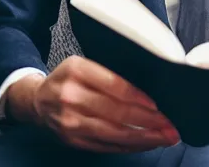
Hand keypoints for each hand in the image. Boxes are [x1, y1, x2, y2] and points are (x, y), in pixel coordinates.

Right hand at [31, 56, 179, 152]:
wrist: (38, 100)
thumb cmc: (68, 78)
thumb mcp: (83, 62)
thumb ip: (108, 72)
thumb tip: (144, 87)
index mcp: (77, 70)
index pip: (114, 85)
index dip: (138, 97)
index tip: (157, 105)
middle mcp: (72, 97)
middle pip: (117, 112)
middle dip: (148, 121)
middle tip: (170, 125)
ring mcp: (71, 122)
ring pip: (114, 134)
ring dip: (143, 138)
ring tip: (164, 137)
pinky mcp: (74, 141)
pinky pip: (107, 146)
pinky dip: (129, 146)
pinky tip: (145, 143)